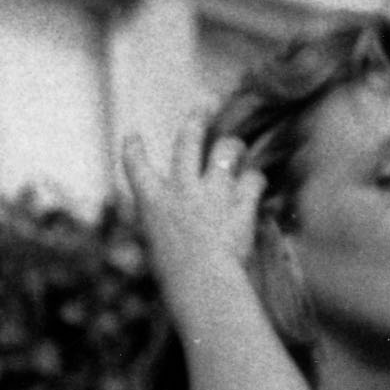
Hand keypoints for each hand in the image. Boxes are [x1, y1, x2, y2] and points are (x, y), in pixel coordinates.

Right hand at [118, 129, 265, 300]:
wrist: (202, 284)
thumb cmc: (176, 281)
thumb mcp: (158, 250)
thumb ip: (167, 229)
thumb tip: (176, 228)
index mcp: (152, 202)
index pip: (136, 165)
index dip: (134, 148)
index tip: (132, 135)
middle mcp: (181, 188)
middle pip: (188, 140)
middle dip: (196, 120)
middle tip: (205, 105)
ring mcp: (212, 192)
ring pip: (226, 149)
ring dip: (233, 146)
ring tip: (238, 148)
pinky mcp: (239, 202)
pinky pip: (253, 179)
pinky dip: (255, 181)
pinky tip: (257, 184)